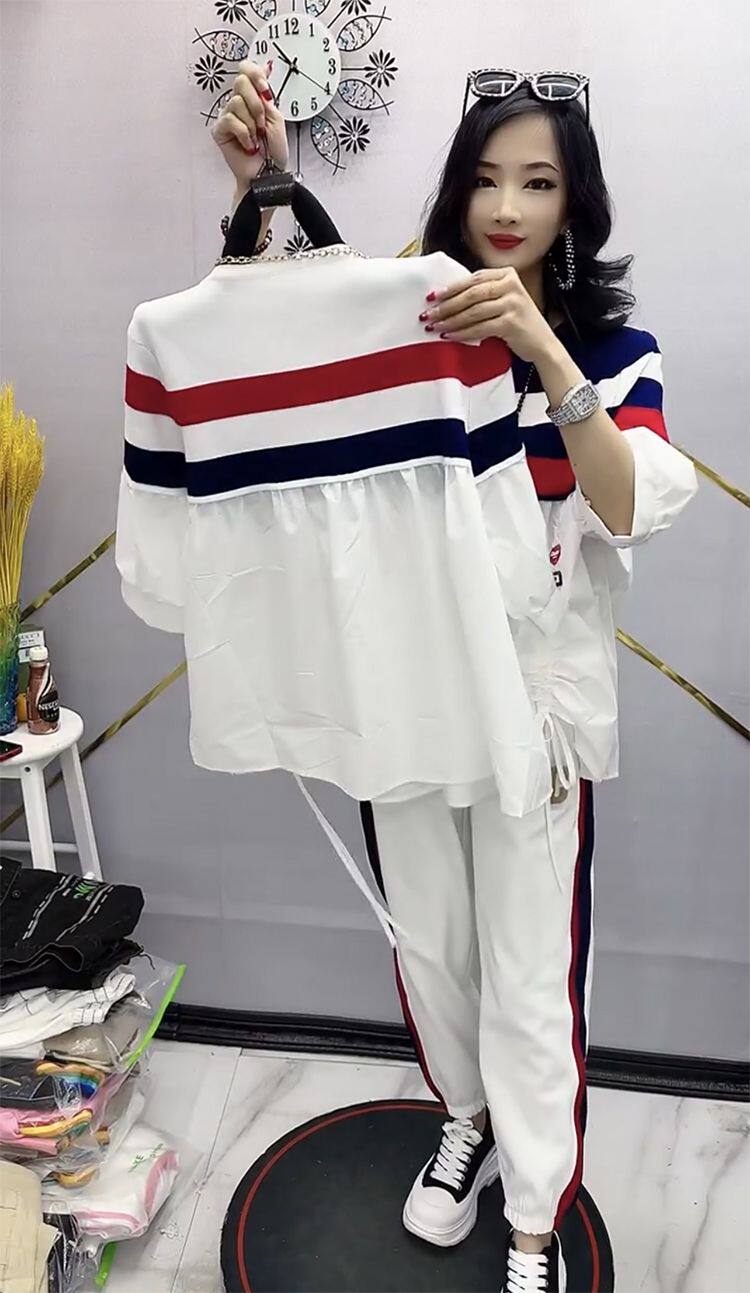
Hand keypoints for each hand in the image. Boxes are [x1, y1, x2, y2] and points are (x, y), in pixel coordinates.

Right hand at [212, 57, 289, 187]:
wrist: (268, 173)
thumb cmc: (274, 151)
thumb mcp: (277, 117)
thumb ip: (267, 95)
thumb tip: (265, 67)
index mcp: (253, 98)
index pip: (246, 70)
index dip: (255, 74)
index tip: (265, 89)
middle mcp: (238, 104)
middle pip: (240, 81)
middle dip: (256, 104)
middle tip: (262, 123)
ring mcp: (227, 116)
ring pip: (236, 102)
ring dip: (252, 123)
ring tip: (256, 137)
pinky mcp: (220, 130)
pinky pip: (230, 119)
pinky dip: (244, 133)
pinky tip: (248, 144)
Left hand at [420, 267, 557, 362]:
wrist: (542, 344)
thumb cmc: (518, 323)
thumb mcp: (503, 301)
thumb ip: (483, 295)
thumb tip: (446, 299)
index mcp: (507, 275)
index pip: (473, 279)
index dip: (450, 288)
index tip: (431, 297)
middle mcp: (511, 285)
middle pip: (471, 294)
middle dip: (446, 306)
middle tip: (428, 314)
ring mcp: (513, 303)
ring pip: (473, 311)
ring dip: (451, 320)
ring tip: (435, 327)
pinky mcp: (511, 323)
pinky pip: (480, 328)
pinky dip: (463, 333)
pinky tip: (450, 336)